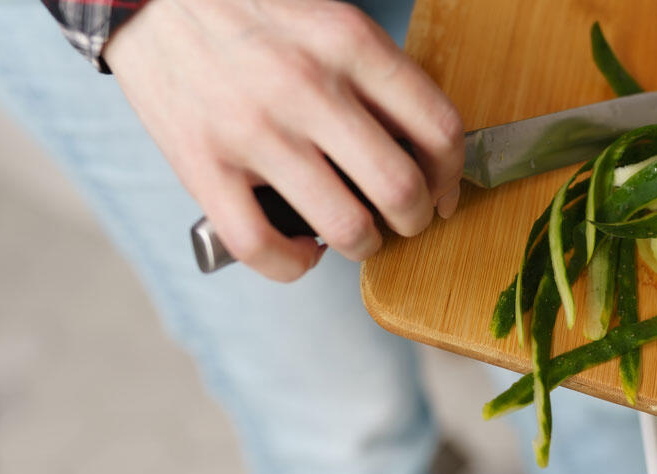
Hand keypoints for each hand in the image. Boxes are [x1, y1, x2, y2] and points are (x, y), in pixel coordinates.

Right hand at [104, 0, 463, 280]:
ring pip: (346, 228)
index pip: (439, 129)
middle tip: (405, 217)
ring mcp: (252, 131)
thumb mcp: (330, 20)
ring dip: (365, 244)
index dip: (453, 175)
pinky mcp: (202, 166)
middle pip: (401, 190)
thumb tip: (425, 152)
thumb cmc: (251, 12)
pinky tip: (304, 250)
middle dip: (416, 218)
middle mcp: (305, 87)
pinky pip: (264, 248)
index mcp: (348, 43)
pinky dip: (295, 265)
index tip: (443, 191)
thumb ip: (377, 79)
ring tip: (358, 233)